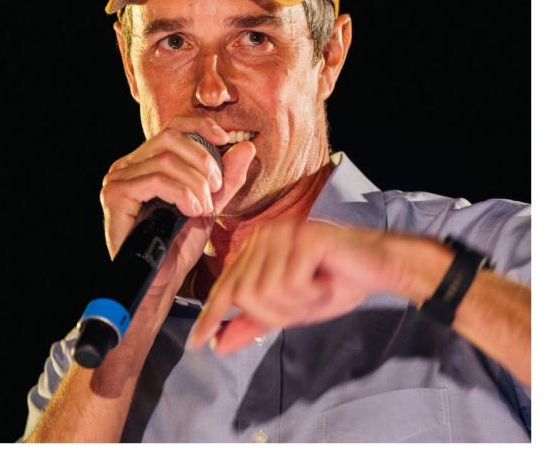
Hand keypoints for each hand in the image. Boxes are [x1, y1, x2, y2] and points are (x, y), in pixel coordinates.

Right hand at [100, 116, 256, 300]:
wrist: (162, 280)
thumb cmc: (179, 245)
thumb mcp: (210, 205)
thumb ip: (227, 178)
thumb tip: (247, 147)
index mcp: (147, 162)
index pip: (172, 127)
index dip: (200, 126)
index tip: (225, 138)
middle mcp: (128, 165)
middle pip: (170, 138)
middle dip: (203, 161)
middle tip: (216, 190)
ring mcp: (118, 178)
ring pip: (166, 161)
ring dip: (195, 183)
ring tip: (202, 208)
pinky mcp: (115, 194)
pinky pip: (155, 180)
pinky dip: (181, 193)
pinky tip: (190, 210)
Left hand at [187, 220, 399, 353]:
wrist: (381, 269)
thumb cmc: (334, 284)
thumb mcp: (289, 311)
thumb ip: (252, 324)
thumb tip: (217, 345)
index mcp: (254, 248)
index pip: (225, 288)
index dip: (211, 317)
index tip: (197, 343)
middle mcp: (262, 235)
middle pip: (245, 295)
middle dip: (276, 313)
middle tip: (306, 303)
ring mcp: (282, 233)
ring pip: (266, 291)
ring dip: (297, 303)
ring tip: (317, 289)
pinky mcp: (305, 236)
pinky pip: (291, 283)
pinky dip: (311, 293)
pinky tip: (325, 281)